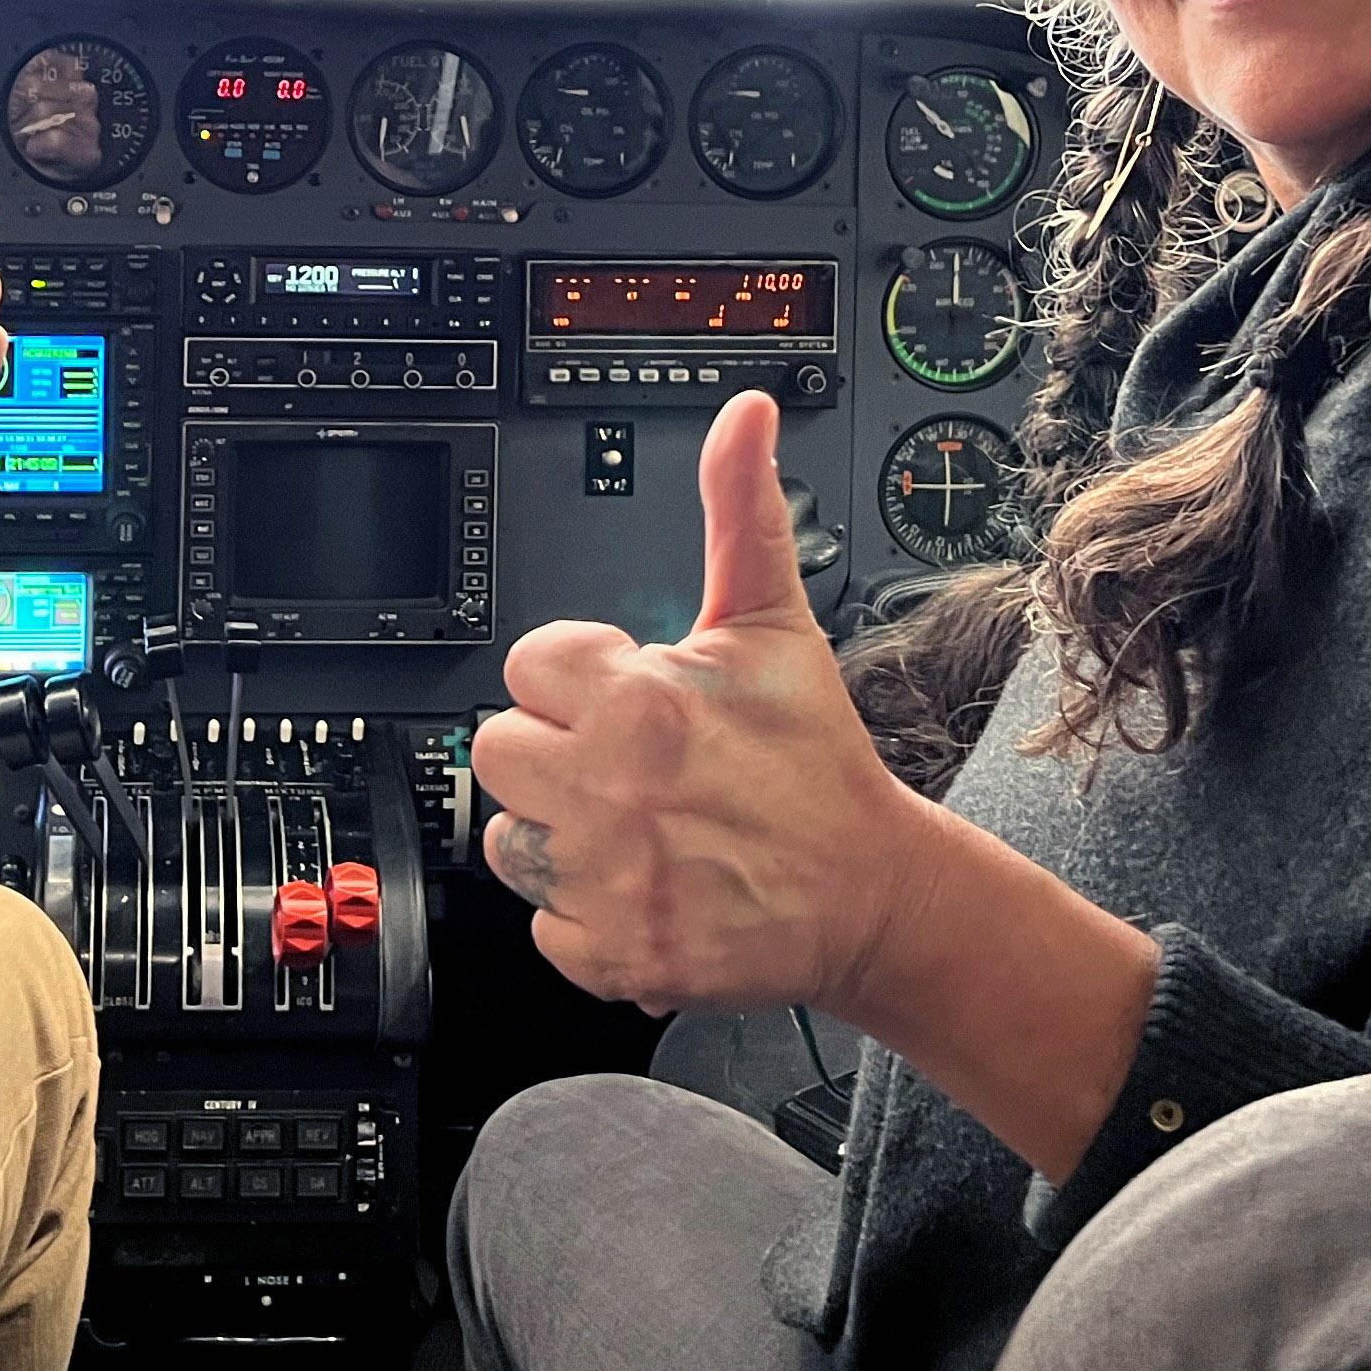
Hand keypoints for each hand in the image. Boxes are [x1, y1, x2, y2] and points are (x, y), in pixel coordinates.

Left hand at [472, 392, 946, 1015]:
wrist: (873, 891)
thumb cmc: (816, 759)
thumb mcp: (770, 621)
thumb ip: (738, 509)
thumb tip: (745, 415)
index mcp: (638, 700)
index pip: (527, 665)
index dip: (580, 679)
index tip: (632, 699)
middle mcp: (609, 790)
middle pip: (497, 749)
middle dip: (556, 752)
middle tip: (628, 765)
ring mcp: (608, 879)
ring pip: (509, 840)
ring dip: (561, 835)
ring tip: (638, 827)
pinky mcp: (614, 955)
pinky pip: (543, 926)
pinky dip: (587, 917)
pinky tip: (646, 885)